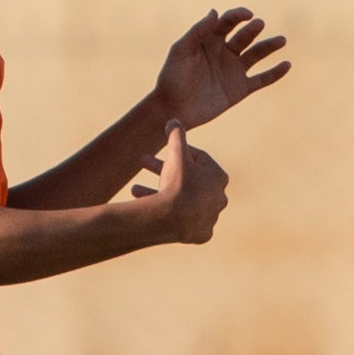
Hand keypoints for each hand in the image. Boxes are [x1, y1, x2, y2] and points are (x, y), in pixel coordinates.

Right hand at [131, 122, 228, 243]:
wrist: (171, 219)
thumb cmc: (177, 182)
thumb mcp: (175, 152)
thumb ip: (176, 134)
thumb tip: (174, 120)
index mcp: (218, 177)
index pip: (198, 158)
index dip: (178, 150)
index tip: (163, 150)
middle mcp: (218, 198)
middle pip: (188, 179)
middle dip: (163, 170)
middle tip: (142, 163)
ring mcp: (210, 218)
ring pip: (182, 201)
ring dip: (158, 192)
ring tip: (135, 190)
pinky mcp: (201, 234)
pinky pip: (183, 221)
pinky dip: (168, 214)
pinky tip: (154, 209)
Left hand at [153, 8, 288, 130]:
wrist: (172, 108)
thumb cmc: (172, 78)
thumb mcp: (181, 51)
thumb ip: (197, 32)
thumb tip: (215, 12)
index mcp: (210, 40)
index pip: (228, 22)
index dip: (238, 15)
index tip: (247, 15)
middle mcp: (224, 53)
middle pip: (244, 36)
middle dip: (252, 29)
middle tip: (258, 25)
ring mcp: (233, 71)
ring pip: (257, 54)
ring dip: (270, 46)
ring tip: (282, 40)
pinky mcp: (240, 89)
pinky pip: (262, 80)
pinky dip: (275, 73)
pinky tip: (287, 65)